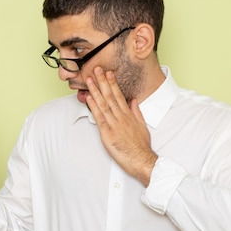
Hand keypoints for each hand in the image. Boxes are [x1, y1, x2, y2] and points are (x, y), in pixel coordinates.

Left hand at [85, 67, 156, 186]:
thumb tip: (133, 101)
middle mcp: (121, 117)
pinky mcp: (108, 133)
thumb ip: (136, 112)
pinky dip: (93, 106)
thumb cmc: (141, 146)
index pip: (119, 95)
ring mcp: (114, 124)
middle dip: (102, 82)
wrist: (141, 160)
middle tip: (96, 69)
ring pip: (103, 104)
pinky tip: (89, 98)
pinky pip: (99, 117)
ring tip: (89, 80)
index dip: (112, 84)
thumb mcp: (142, 126)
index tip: (108, 73)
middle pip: (110, 96)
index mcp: (128, 115)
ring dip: (95, 90)